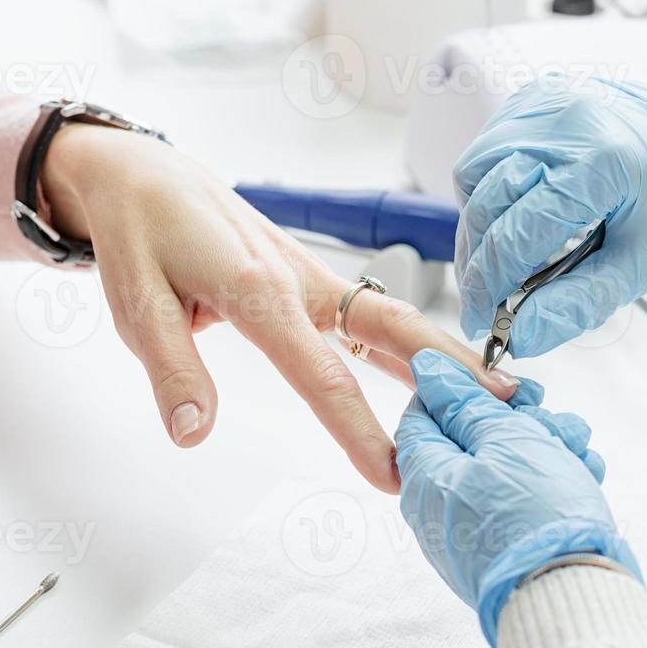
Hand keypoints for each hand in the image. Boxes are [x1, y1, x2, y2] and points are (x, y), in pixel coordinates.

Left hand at [42, 126, 518, 492]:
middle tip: (510, 407)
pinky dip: (415, 341)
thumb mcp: (136, 304)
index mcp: (259, 291)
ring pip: (395, 318)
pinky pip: (374, 311)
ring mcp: (314, 276)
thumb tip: (195, 434)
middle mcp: (302, 281)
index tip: (391, 474)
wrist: (144, 173)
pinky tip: (437, 369)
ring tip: (503, 390)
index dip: (358, 428)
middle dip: (452, 371)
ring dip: (448, 355)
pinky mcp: (312, 277)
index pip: (321, 373)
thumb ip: (171, 370)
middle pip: (395, 328)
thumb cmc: (139, 235)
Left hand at [395, 349, 638, 646]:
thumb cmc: (536, 514)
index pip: (423, 412)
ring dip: (543, 449)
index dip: (465, 391)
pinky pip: (515, 504)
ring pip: (501, 469)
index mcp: (423, 476)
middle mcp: (436, 509)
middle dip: (517, 421)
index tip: (509, 390)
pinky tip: (582, 476)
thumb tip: (427, 368)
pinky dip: (547, 484)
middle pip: (469, 440)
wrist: (573, 596)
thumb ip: (465, 402)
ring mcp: (467, 534)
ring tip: (578, 451)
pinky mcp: (499, 552)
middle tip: (554, 421)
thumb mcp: (505, 438)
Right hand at [453, 74, 646, 356]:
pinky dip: (487, 194)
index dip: (490, 284)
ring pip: (473, 176)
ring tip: (501, 262)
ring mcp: (543, 104)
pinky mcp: (531, 100)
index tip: (481, 321)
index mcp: (600, 161)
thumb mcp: (640, 265)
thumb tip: (522, 336)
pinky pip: (484, 154)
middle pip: (485, 203)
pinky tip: (511, 218)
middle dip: (477, 262)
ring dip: (477, 226)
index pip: (518, 232)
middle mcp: (563, 122)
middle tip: (485, 304)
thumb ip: (577, 303)